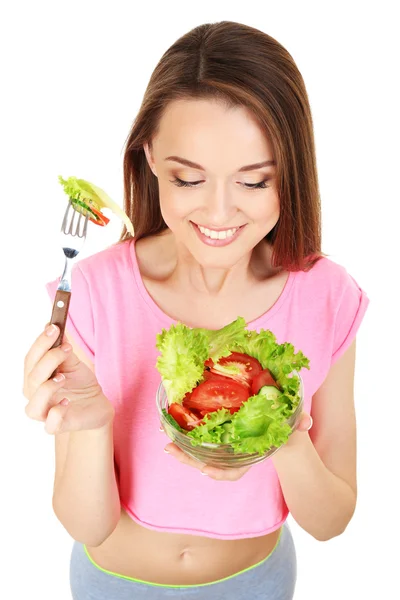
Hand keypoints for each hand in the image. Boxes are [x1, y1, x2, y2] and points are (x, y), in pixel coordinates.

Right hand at [23, 323, 113, 433]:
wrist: (96, 404)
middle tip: (66, 347)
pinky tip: (67, 401)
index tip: (54, 327)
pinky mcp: (58, 426)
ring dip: (47, 388)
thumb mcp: (73, 363)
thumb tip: (53, 326)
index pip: (30, 359)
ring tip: (63, 377)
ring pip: (33, 405)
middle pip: (31, 378)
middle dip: (48, 359)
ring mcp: (45, 412)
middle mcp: (35, 395)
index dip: (40, 343)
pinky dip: (56, 413)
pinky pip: (50, 425)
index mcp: (35, 377)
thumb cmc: (80, 383)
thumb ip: (62, 348)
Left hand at [162, 412, 312, 479]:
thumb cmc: (283, 429)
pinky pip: (198, 438)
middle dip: (188, 460)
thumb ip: (299, 425)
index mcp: (249, 454)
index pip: (235, 471)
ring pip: (199, 455)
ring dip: (181, 449)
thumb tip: (307, 422)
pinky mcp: (216, 434)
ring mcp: (224, 447)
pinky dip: (183, 433)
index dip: (221, 474)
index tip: (205, 471)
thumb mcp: (292, 428)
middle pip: (208, 464)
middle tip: (170, 449)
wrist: (279, 428)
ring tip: (164, 440)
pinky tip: (169, 424)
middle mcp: (234, 454)